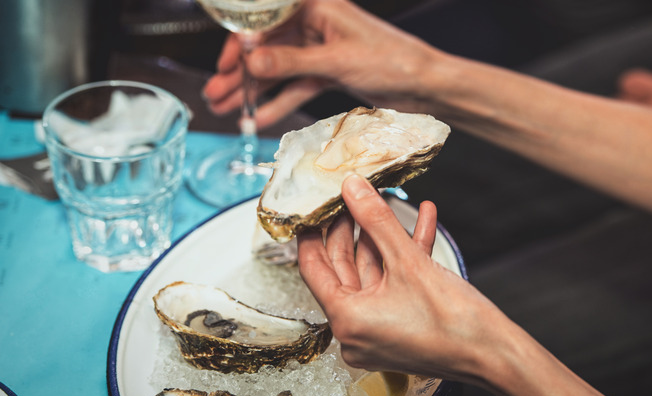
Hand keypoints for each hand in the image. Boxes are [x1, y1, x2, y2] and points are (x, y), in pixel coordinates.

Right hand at [203, 0, 443, 128]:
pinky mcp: (328, 71)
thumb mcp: (337, 61)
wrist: (425, 85)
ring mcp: (320, 48)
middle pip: (267, 47)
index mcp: (317, 6)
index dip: (241, 45)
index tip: (224, 67)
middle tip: (216, 93)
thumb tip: (252, 62)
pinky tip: (259, 117)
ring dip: (254, 91)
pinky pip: (295, 86)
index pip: (265, 20)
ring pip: (278, 69)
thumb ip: (291, 62)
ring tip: (227, 108)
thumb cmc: (395, 61)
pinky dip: (279, 102)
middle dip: (241, 73)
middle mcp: (316, 24)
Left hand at [297, 174, 503, 379]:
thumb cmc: (453, 321)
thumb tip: (353, 188)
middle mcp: (356, 331)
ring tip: (386, 202)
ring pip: (371, 274)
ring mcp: (378, 331)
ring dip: (382, 238)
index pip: (313, 268)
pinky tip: (421, 223)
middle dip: (351, 230)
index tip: (314, 208)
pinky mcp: (400, 327)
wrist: (495, 354)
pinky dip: (403, 257)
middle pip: (342, 269)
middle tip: (353, 199)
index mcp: (346, 320)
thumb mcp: (408, 261)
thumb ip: (376, 220)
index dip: (312, 233)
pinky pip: (393, 285)